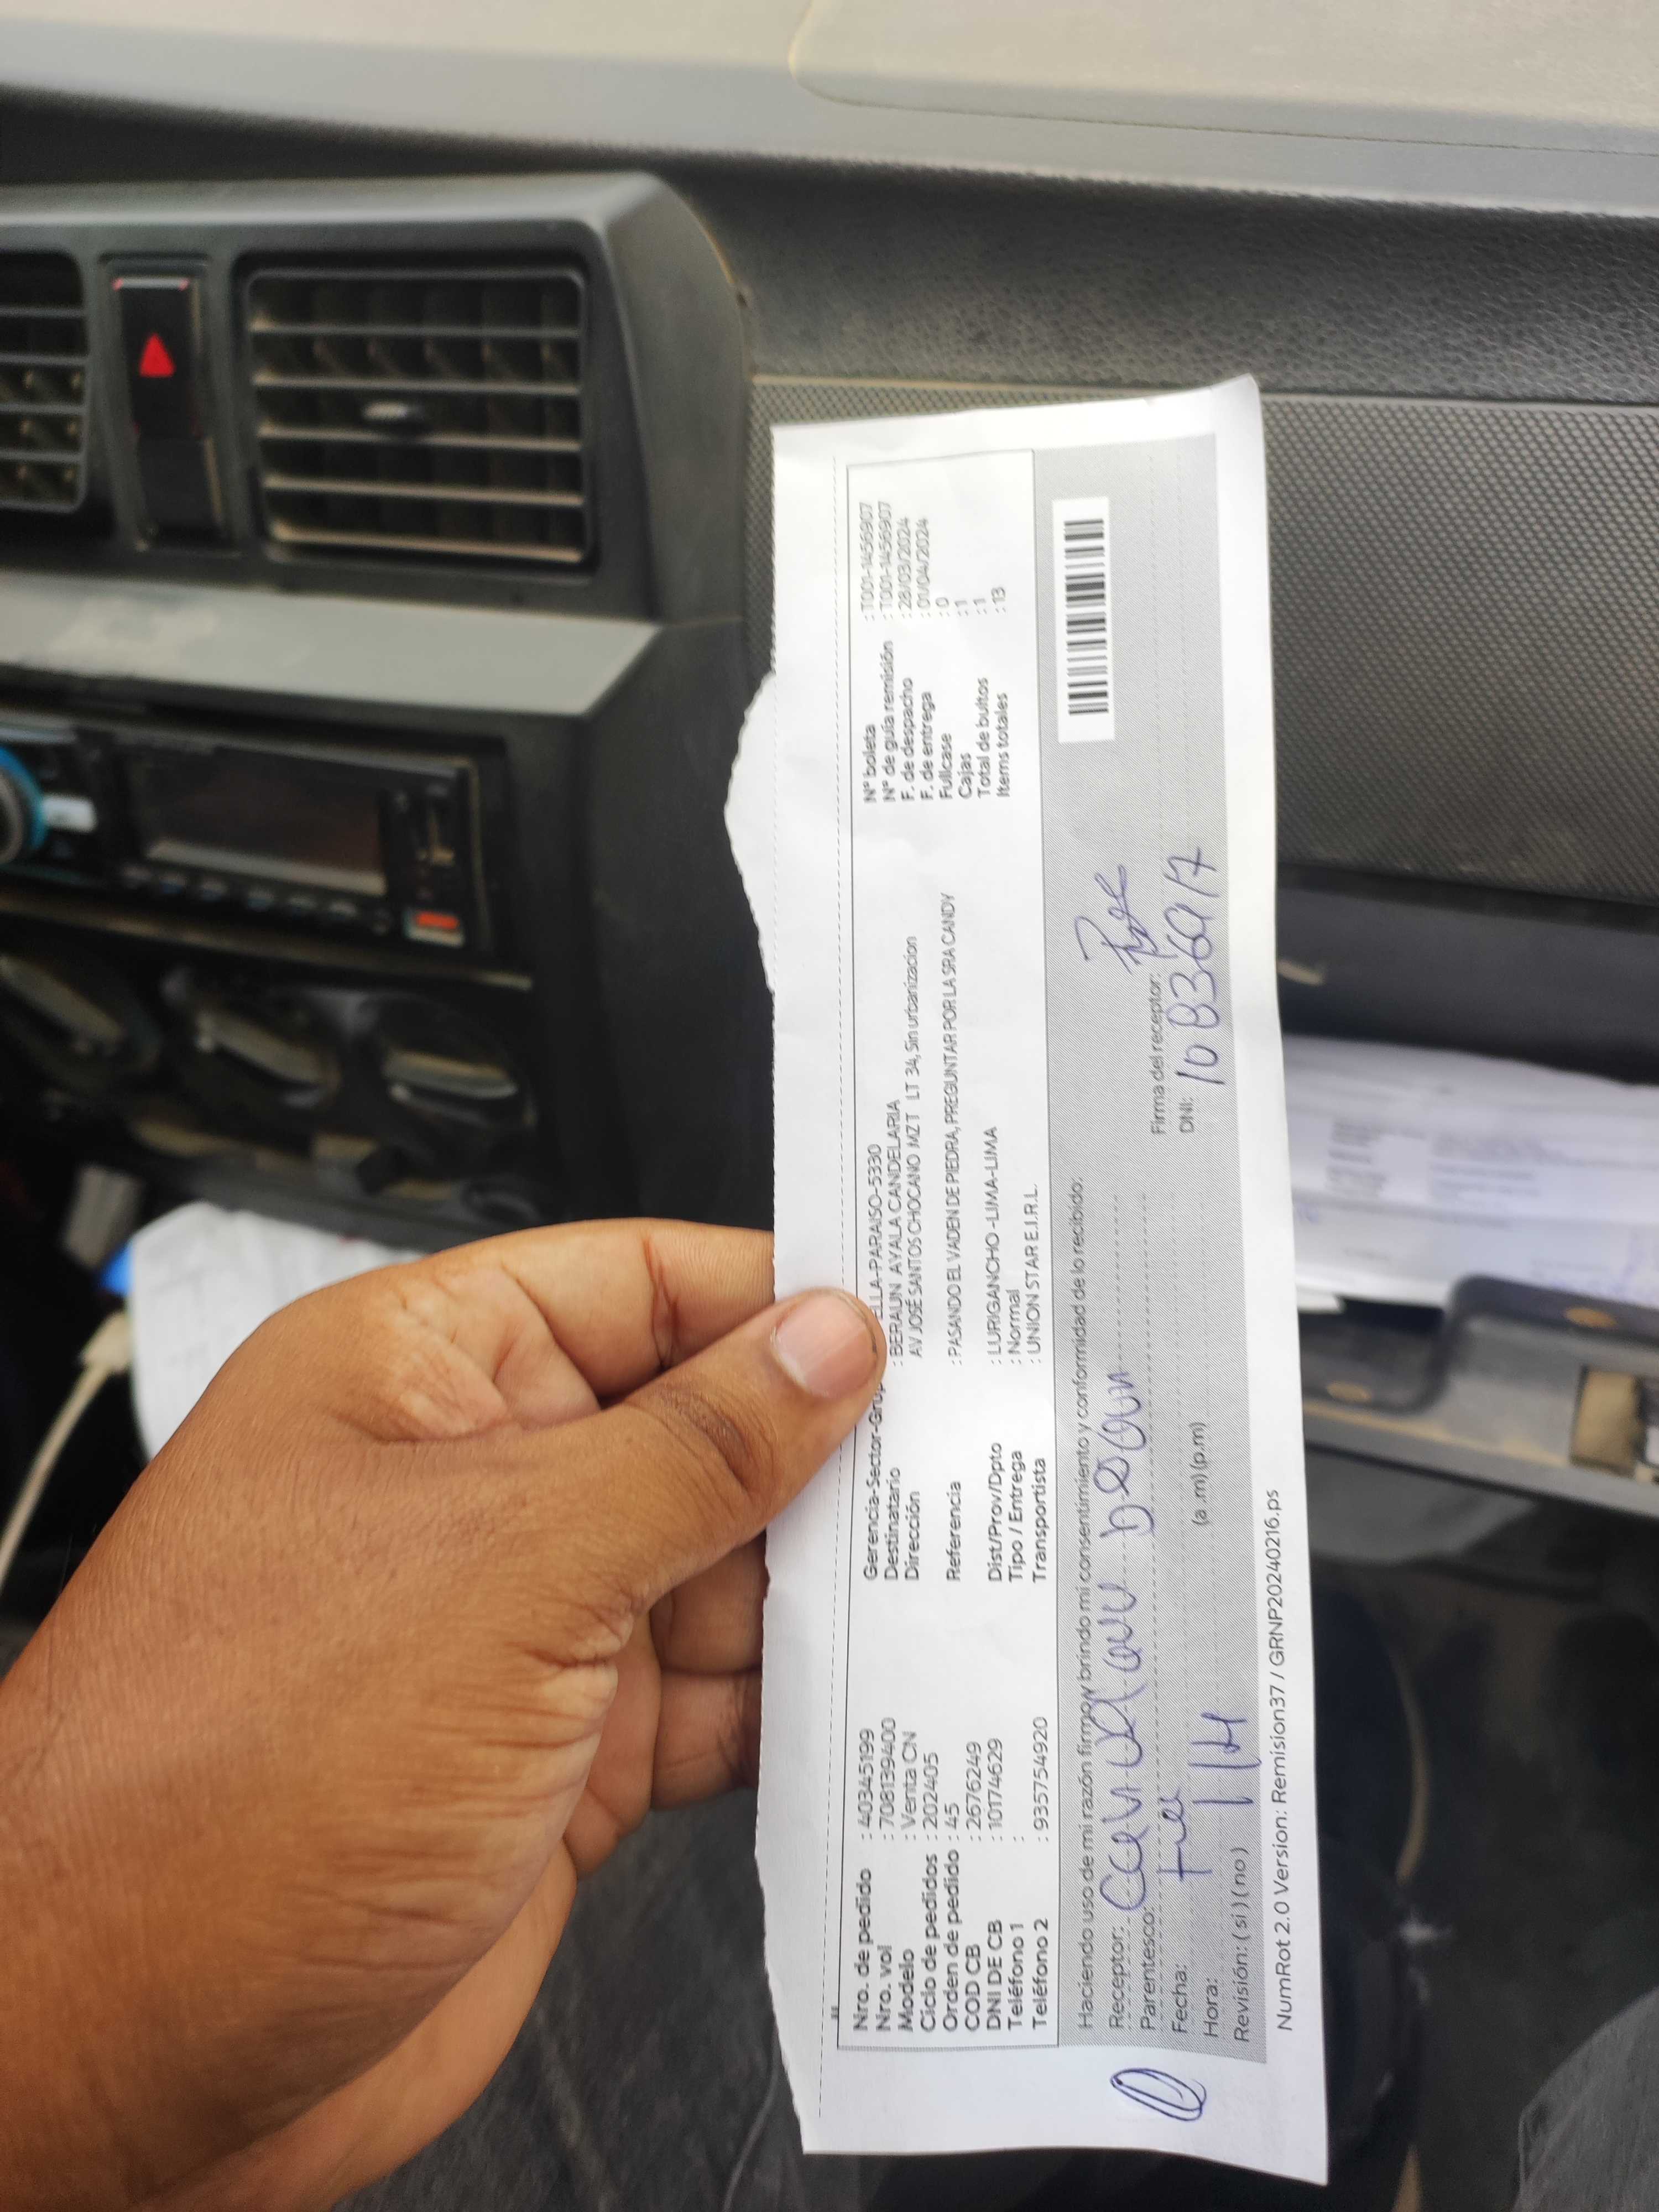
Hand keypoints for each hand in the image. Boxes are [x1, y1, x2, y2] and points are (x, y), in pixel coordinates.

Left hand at [0, 1221, 882, 2211]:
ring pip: (715, 1575)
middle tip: (978, 1459)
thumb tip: (828, 1339)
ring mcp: (515, 1634)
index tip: (923, 1314)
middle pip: (695, 1430)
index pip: (641, 1283)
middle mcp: (471, 1491)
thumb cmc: (227, 1781)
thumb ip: (692, 1450)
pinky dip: (789, 1710)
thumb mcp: (509, 1567)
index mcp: (423, 1378)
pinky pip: (706, 1707)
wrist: (125, 2052)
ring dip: (823, 1591)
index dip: (782, 1293)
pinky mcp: (551, 1765)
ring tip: (957, 1577)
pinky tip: (872, 1700)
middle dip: (824, 1453)